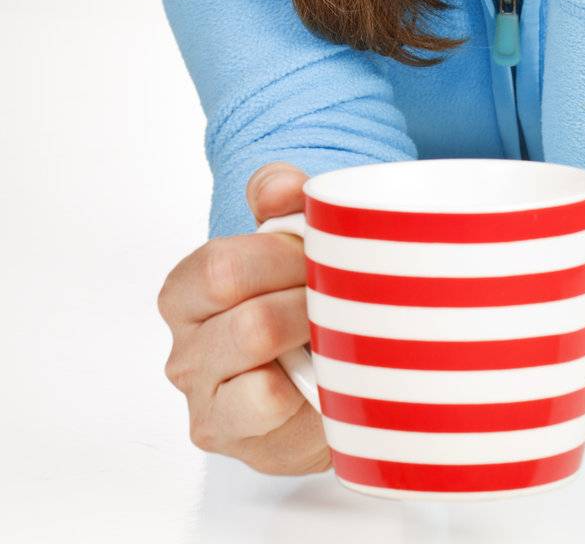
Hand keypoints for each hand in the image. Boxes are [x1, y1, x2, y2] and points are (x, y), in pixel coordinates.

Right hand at [156, 162, 329, 475]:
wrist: (319, 357)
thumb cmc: (297, 289)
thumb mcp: (287, 228)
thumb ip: (279, 194)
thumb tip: (282, 188)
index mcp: (185, 293)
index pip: (221, 270)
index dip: (283, 256)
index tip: (321, 250)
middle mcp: (186, 356)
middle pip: (250, 325)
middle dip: (310, 304)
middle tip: (344, 291)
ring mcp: (213, 409)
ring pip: (262, 384)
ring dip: (316, 350)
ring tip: (343, 330)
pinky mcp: (249, 450)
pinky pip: (286, 428)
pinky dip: (317, 395)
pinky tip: (335, 373)